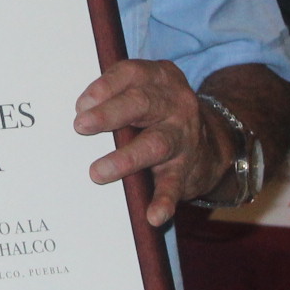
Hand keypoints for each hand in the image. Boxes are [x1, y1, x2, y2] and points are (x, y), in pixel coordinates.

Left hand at [77, 59, 228, 226]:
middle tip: (81, 126)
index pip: (130, 74)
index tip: (82, 104)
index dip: (105, 86)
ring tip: (98, 173)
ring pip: (155, 144)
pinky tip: (153, 215)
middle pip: (141, 104)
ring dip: (126, 159)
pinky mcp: (185, 169)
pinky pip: (174, 184)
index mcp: (158, 78)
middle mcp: (173, 104)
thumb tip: (76, 112)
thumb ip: (114, 94)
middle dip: (110, 114)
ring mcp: (182, 137)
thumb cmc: (158, 112)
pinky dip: (163, 201)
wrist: (214, 142)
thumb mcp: (143, 90)